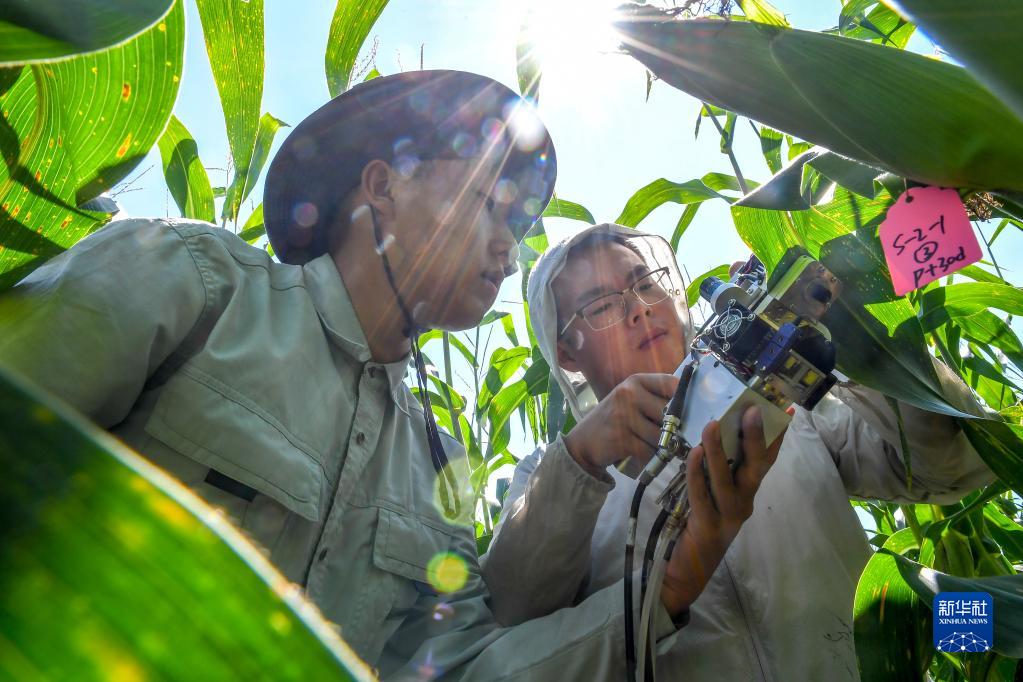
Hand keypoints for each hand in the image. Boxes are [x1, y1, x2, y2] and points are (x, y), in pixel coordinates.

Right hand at [563, 373, 678, 478]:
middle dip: (673, 429)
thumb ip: (655, 400)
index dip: (684, 400)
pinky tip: (642, 454)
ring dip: (661, 446)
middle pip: (670, 413)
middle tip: (669, 437)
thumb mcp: (631, 401)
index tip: (687, 412)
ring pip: (662, 435)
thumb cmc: (614, 421)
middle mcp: (629, 393)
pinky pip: (649, 450)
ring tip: (652, 446)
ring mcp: (624, 415)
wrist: (583, 443)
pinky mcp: (621, 437)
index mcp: (636, 381)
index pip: (673, 385)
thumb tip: (692, 411)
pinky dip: (650, 457)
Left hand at [660, 405, 785, 616]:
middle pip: (755, 469)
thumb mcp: (712, 495)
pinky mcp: (707, 527)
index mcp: (747, 495)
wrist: (684, 571)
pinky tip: (693, 453)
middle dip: (756, 439)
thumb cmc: (697, 526)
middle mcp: (744, 504)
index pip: (766, 462)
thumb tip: (717, 433)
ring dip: (719, 451)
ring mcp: (727, 517)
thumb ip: (717, 471)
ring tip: (713, 424)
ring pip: (726, 481)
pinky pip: (701, 495)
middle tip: (753, 411)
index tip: (787, 411)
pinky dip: (697, 473)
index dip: (776, 437)